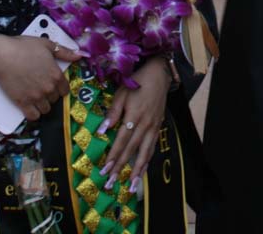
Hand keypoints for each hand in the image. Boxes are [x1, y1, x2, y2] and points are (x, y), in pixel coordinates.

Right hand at [0, 34, 81, 120]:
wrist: (2, 56)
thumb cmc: (24, 47)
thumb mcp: (47, 45)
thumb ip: (64, 52)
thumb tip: (79, 55)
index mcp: (56, 75)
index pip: (65, 90)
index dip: (60, 88)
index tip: (54, 86)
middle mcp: (49, 88)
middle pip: (55, 99)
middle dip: (50, 95)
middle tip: (41, 89)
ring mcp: (36, 97)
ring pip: (46, 109)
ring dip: (42, 105)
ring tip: (35, 98)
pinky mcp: (23, 103)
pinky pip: (33, 116)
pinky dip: (33, 114)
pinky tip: (30, 108)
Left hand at [99, 56, 171, 192]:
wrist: (160, 75)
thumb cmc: (138, 82)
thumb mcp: (122, 93)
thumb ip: (113, 112)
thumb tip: (102, 130)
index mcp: (134, 116)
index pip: (121, 141)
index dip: (113, 156)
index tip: (105, 169)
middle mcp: (145, 125)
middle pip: (132, 150)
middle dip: (121, 168)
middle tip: (111, 183)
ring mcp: (153, 127)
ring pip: (145, 153)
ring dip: (137, 170)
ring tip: (132, 186)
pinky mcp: (158, 127)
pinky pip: (152, 147)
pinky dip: (147, 161)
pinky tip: (142, 170)